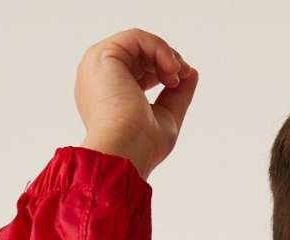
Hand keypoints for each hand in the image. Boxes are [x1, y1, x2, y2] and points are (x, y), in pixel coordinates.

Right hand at [74, 28, 197, 180]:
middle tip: (183, 75)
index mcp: (109, 95)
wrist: (125, 152)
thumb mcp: (167, 117)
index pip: (138, 70)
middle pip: (138, 54)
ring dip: (165, 54)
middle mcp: (99, 78)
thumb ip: (177, 95)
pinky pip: (136, 37)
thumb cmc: (141, 146)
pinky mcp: (103, 55)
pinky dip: (159, 47)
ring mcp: (98, 65)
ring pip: (137, 42)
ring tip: (176, 74)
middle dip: (166, 60)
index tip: (181, 82)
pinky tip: (170, 67)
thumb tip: (191, 73)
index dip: (162, 71)